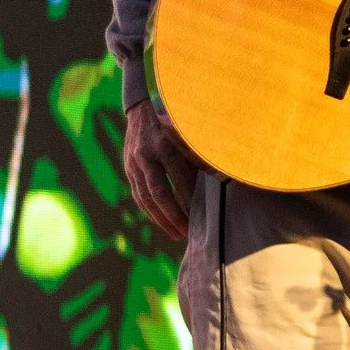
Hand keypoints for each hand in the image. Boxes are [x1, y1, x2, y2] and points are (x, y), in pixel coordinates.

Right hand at [124, 99, 199, 241]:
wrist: (140, 114)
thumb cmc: (173, 125)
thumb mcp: (188, 134)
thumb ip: (201, 154)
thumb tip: (222, 176)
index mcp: (165, 144)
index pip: (178, 177)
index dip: (189, 198)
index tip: (201, 215)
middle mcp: (146, 155)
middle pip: (160, 192)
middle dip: (174, 215)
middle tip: (188, 233)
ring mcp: (134, 164)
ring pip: (146, 198)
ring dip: (161, 219)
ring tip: (177, 234)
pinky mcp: (128, 170)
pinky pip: (138, 196)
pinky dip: (150, 212)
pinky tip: (162, 223)